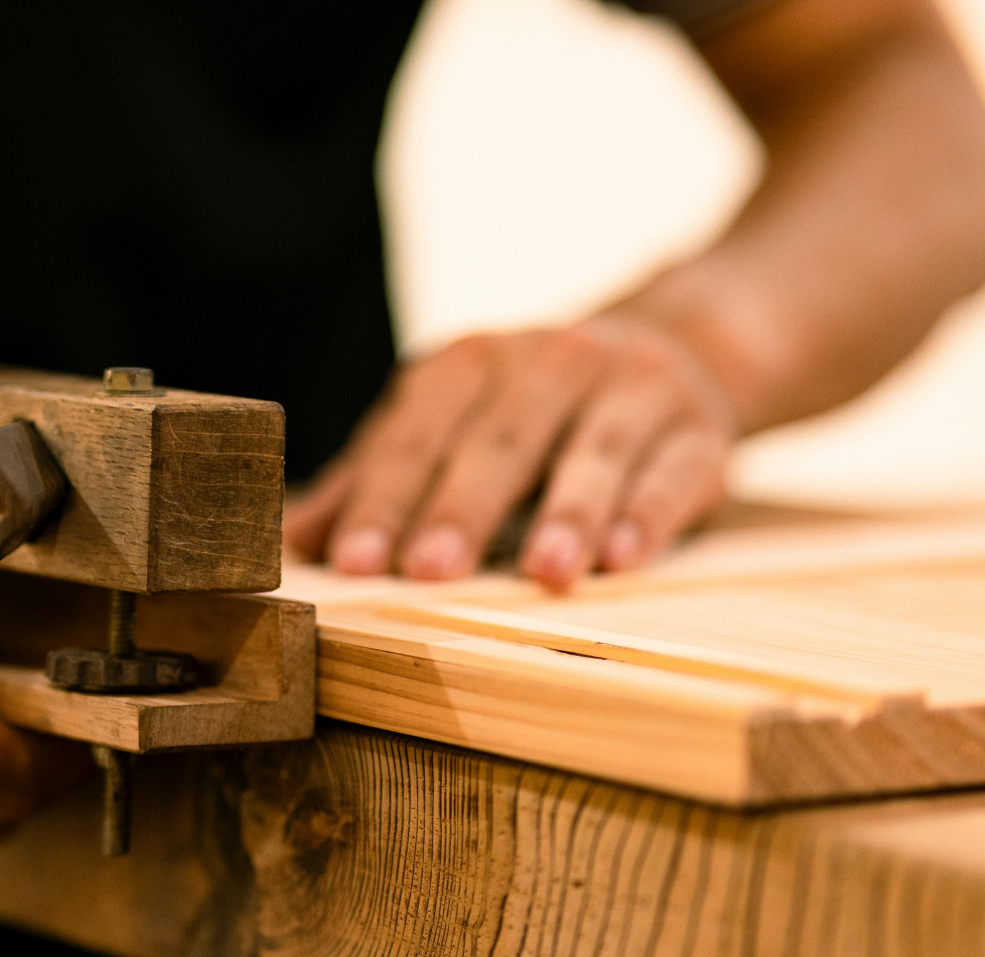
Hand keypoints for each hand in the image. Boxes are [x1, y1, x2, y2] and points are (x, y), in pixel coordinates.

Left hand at [285, 318, 737, 591]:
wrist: (673, 352)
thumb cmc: (529, 414)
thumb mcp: (447, 429)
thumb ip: (372, 481)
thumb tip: (286, 541)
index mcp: (470, 364)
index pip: (416, 434)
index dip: (383, 497)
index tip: (353, 561)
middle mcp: (550, 361)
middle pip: (499, 442)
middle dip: (461, 509)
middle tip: (429, 573)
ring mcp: (630, 389)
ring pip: (594, 453)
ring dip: (568, 513)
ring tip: (545, 575)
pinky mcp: (699, 429)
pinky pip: (673, 472)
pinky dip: (648, 515)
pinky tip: (623, 559)